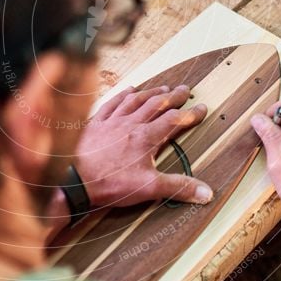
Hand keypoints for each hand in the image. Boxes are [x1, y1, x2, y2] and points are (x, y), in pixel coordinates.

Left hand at [75, 84, 213, 208]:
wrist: (74, 179)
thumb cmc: (109, 183)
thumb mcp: (149, 188)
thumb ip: (178, 187)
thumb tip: (206, 192)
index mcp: (146, 137)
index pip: (174, 120)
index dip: (190, 114)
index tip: (201, 108)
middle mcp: (131, 123)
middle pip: (157, 104)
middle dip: (173, 96)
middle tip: (185, 89)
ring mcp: (112, 121)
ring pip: (136, 100)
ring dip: (151, 92)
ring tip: (162, 87)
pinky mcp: (95, 123)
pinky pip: (112, 103)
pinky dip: (123, 94)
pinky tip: (128, 89)